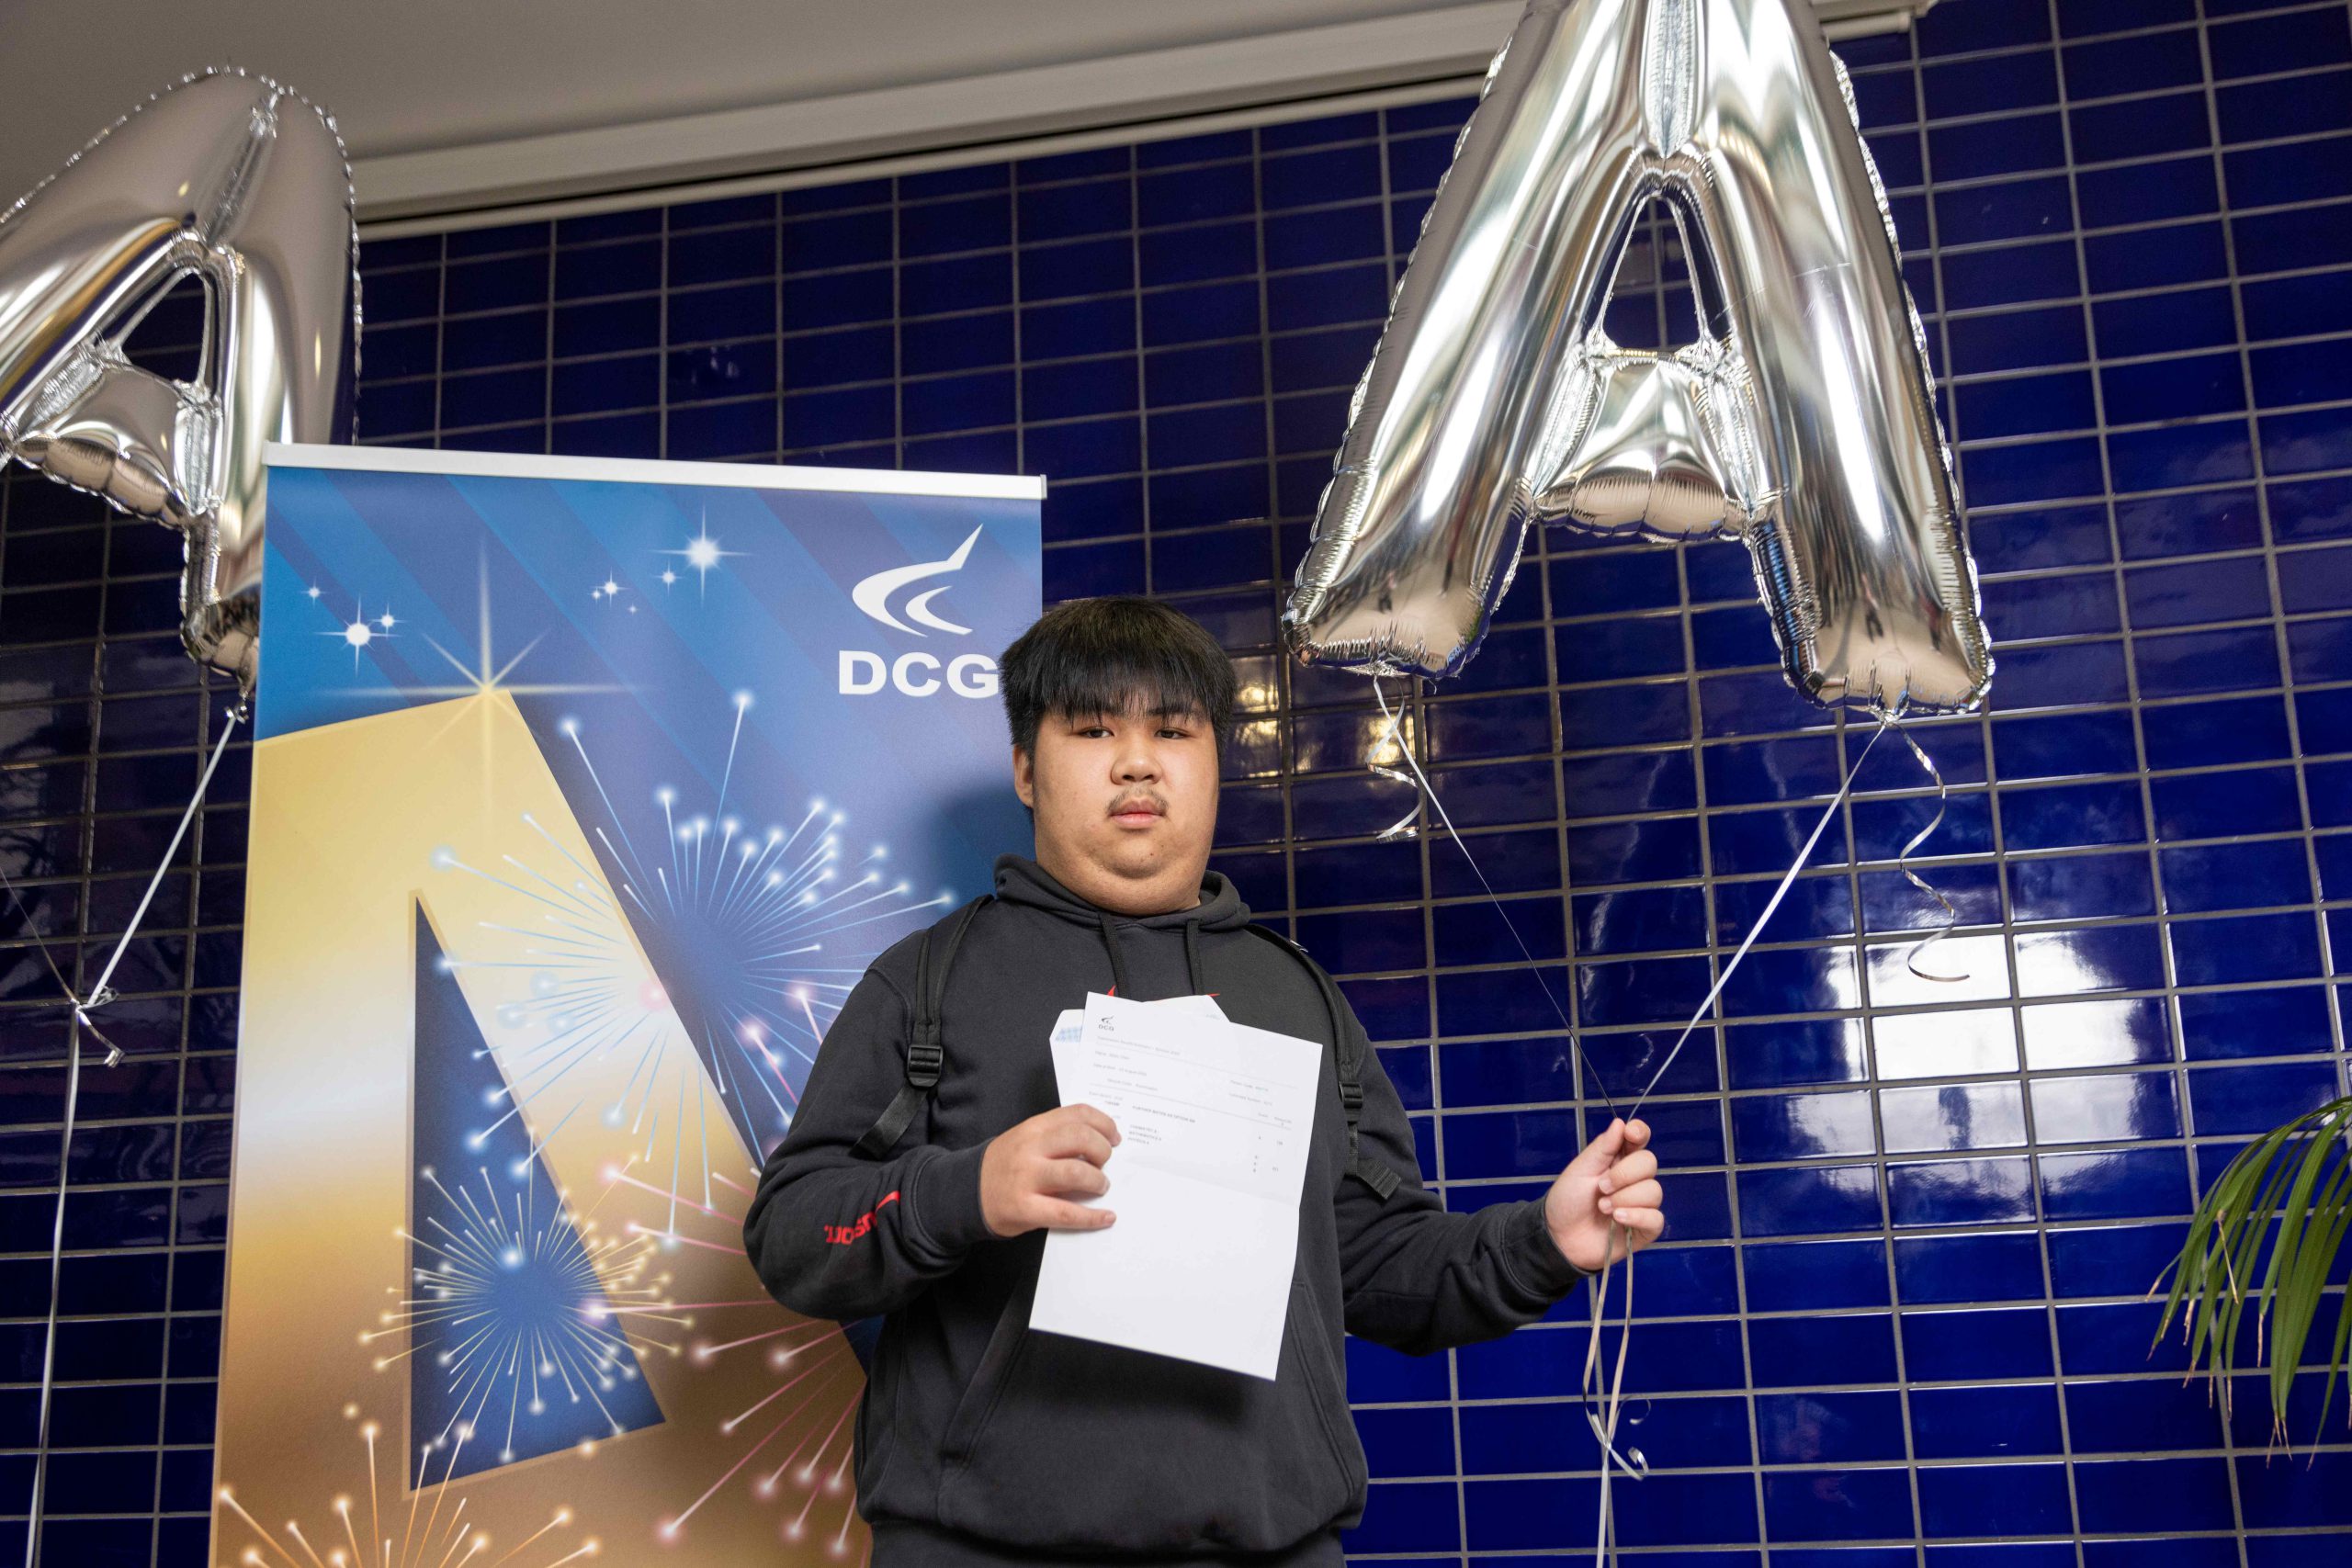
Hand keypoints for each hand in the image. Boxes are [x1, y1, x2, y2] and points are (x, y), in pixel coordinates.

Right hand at [979, 1104, 1121, 1237]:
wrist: (964, 1192)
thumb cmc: (1003, 1165)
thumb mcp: (1025, 1139)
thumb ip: (1055, 1137)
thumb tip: (1099, 1144)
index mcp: (1033, 1128)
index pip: (1077, 1114)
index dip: (1104, 1124)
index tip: (1114, 1137)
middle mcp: (1030, 1149)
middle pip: (1081, 1139)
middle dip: (1103, 1151)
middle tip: (1104, 1163)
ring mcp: (1026, 1178)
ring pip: (1076, 1173)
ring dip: (1098, 1181)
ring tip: (1100, 1187)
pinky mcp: (1025, 1208)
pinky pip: (1066, 1213)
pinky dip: (1092, 1217)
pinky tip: (1105, 1217)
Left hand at [1543, 1117, 1662, 1271]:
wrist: (1559, 1237)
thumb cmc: (1567, 1200)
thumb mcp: (1580, 1170)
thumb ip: (1602, 1148)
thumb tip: (1620, 1123)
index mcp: (1618, 1159)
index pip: (1640, 1139)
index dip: (1640, 1133)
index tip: (1631, 1134)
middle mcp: (1634, 1179)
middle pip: (1649, 1163)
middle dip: (1625, 1174)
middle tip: (1601, 1187)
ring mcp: (1642, 1204)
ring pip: (1654, 1191)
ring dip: (1625, 1198)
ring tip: (1602, 1207)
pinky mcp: (1645, 1228)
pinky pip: (1656, 1218)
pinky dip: (1637, 1216)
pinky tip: (1618, 1219)